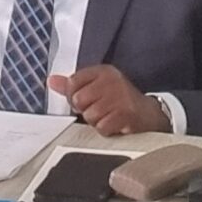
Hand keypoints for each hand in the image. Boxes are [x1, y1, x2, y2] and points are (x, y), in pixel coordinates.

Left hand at [50, 66, 169, 135]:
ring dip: (97, 122)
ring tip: (109, 117)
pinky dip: (107, 130)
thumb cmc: (120, 102)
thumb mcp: (98, 88)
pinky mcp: (126, 114)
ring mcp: (120, 97)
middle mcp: (112, 81)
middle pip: (79, 100)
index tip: (87, 101)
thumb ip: (74, 85)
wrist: (149, 115)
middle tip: (100, 111)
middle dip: (86, 110)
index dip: (75, 97)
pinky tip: (116, 124)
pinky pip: (102, 127)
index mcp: (103, 71)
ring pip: (90, 115)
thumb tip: (51, 81)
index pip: (73, 82)